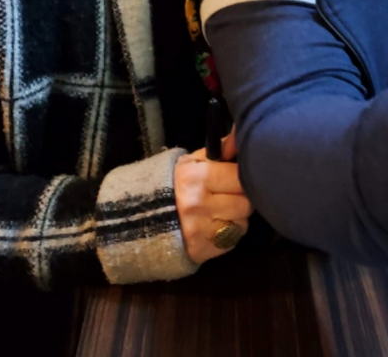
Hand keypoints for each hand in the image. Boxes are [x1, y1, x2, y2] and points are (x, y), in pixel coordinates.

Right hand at [174, 129, 252, 263]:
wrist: (142, 217)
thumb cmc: (174, 184)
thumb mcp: (192, 161)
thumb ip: (220, 149)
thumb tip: (240, 136)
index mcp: (197, 178)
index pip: (239, 178)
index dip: (241, 177)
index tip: (234, 178)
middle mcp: (198, 205)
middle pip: (245, 203)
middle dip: (241, 199)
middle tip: (230, 195)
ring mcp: (199, 231)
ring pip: (242, 224)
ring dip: (237, 218)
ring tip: (221, 211)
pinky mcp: (201, 251)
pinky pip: (231, 241)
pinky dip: (228, 235)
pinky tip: (214, 226)